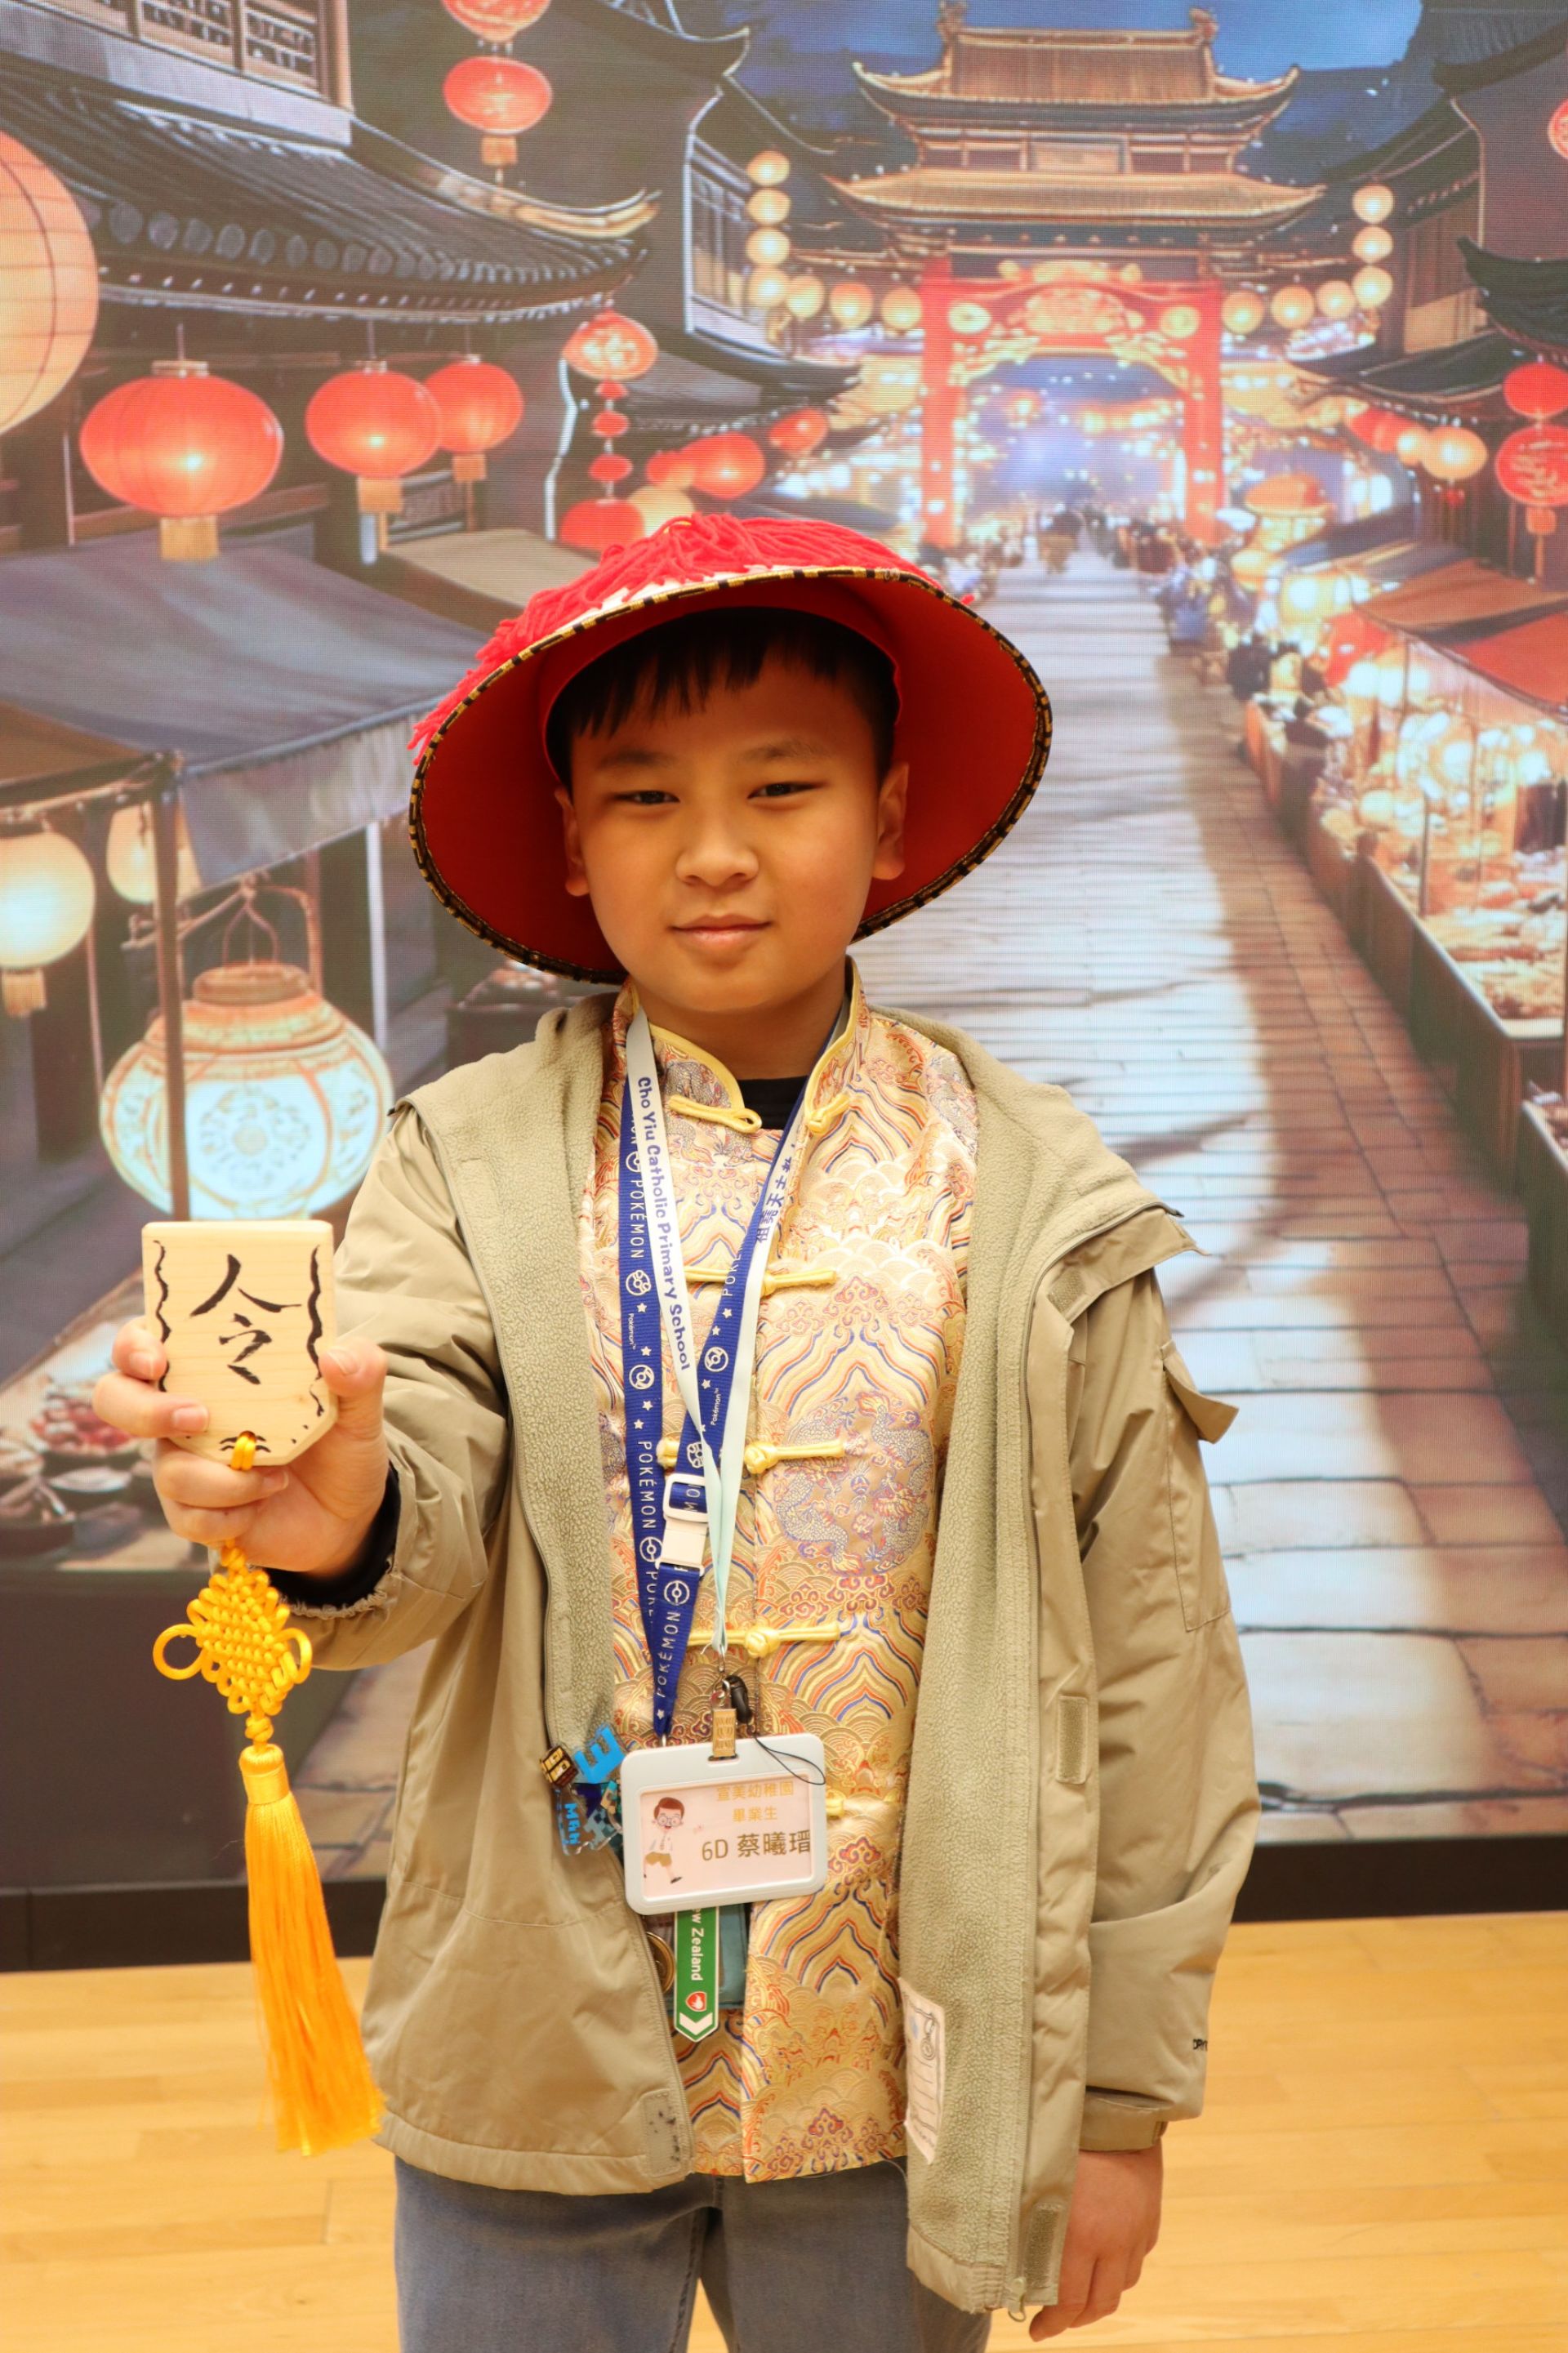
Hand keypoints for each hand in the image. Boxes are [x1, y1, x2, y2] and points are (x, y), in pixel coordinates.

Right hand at [94, 1320, 389, 1577]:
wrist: (349, 1512)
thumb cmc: (340, 1443)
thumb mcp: (361, 1404)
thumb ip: (360, 1371)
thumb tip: (335, 1358)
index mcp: (212, 1369)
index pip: (144, 1341)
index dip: (134, 1345)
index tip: (158, 1357)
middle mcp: (183, 1410)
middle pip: (115, 1397)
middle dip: (144, 1409)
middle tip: (198, 1417)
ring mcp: (182, 1462)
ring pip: (168, 1470)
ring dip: (226, 1479)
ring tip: (279, 1475)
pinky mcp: (192, 1512)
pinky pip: (188, 1517)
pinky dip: (232, 1515)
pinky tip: (264, 1503)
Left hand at [1029, 2146, 1161, 2338]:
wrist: (1114, 2103)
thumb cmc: (1064, 2138)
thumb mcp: (1037, 2183)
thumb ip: (1028, 2227)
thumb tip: (1010, 2264)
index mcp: (1082, 2234)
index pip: (1069, 2301)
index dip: (1052, 2324)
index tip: (1035, 2331)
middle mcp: (1115, 2240)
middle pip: (1102, 2302)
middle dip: (1077, 2319)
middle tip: (1057, 2320)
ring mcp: (1137, 2229)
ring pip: (1123, 2283)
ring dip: (1101, 2295)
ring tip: (1081, 2293)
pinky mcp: (1151, 2216)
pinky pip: (1138, 2256)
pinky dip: (1121, 2267)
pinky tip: (1106, 2259)